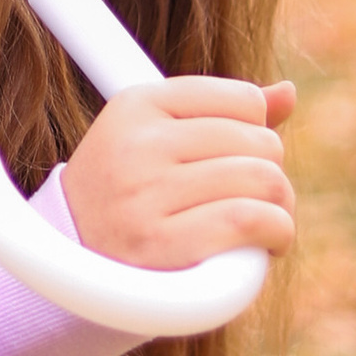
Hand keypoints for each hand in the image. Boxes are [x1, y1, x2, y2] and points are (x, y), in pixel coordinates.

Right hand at [61, 75, 295, 273]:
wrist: (68, 262)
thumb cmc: (125, 197)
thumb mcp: (156, 140)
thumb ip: (220, 114)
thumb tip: (287, 93)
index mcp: (137, 104)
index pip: (243, 99)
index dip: (258, 133)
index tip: (242, 161)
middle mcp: (138, 142)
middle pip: (260, 142)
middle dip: (272, 173)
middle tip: (255, 200)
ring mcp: (145, 192)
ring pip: (263, 180)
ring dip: (281, 208)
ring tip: (264, 225)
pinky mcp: (157, 244)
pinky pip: (249, 220)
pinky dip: (277, 232)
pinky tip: (271, 243)